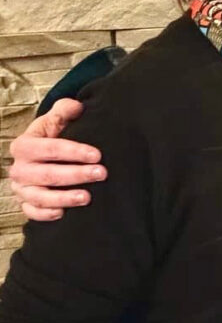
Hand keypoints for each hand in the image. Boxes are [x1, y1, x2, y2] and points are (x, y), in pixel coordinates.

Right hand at [8, 98, 105, 220]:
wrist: (43, 152)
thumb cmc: (53, 134)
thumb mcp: (56, 118)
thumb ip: (65, 110)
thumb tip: (78, 107)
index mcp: (24, 145)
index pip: (50, 148)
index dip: (74, 151)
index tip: (97, 154)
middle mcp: (19, 168)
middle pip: (48, 174)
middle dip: (76, 174)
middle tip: (102, 173)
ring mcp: (21, 188)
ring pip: (40, 197)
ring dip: (64, 198)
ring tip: (88, 197)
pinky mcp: (25, 203)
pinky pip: (33, 213)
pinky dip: (46, 214)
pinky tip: (64, 213)